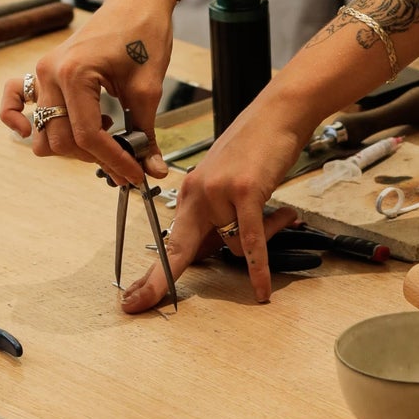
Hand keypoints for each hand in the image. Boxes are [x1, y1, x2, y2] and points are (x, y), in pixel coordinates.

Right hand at [0, 0, 180, 184]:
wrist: (136, 2)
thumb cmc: (143, 34)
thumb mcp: (149, 87)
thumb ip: (145, 131)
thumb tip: (152, 169)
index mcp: (75, 73)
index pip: (87, 135)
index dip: (113, 160)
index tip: (134, 174)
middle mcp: (50, 73)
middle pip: (60, 139)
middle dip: (94, 159)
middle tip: (125, 163)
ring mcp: (42, 72)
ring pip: (42, 131)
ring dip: (69, 146)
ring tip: (103, 135)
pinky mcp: (42, 72)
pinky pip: (13, 100)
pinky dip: (17, 120)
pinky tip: (31, 131)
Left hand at [119, 96, 306, 311]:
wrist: (277, 113)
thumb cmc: (256, 147)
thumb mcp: (226, 183)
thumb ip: (218, 218)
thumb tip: (215, 253)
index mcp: (191, 193)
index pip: (169, 241)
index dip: (152, 273)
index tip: (134, 296)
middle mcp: (198, 193)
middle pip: (177, 248)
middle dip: (158, 281)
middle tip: (136, 304)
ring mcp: (220, 191)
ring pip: (233, 243)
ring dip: (262, 239)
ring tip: (283, 216)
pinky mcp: (246, 190)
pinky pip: (250, 238)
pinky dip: (257, 266)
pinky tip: (262, 290)